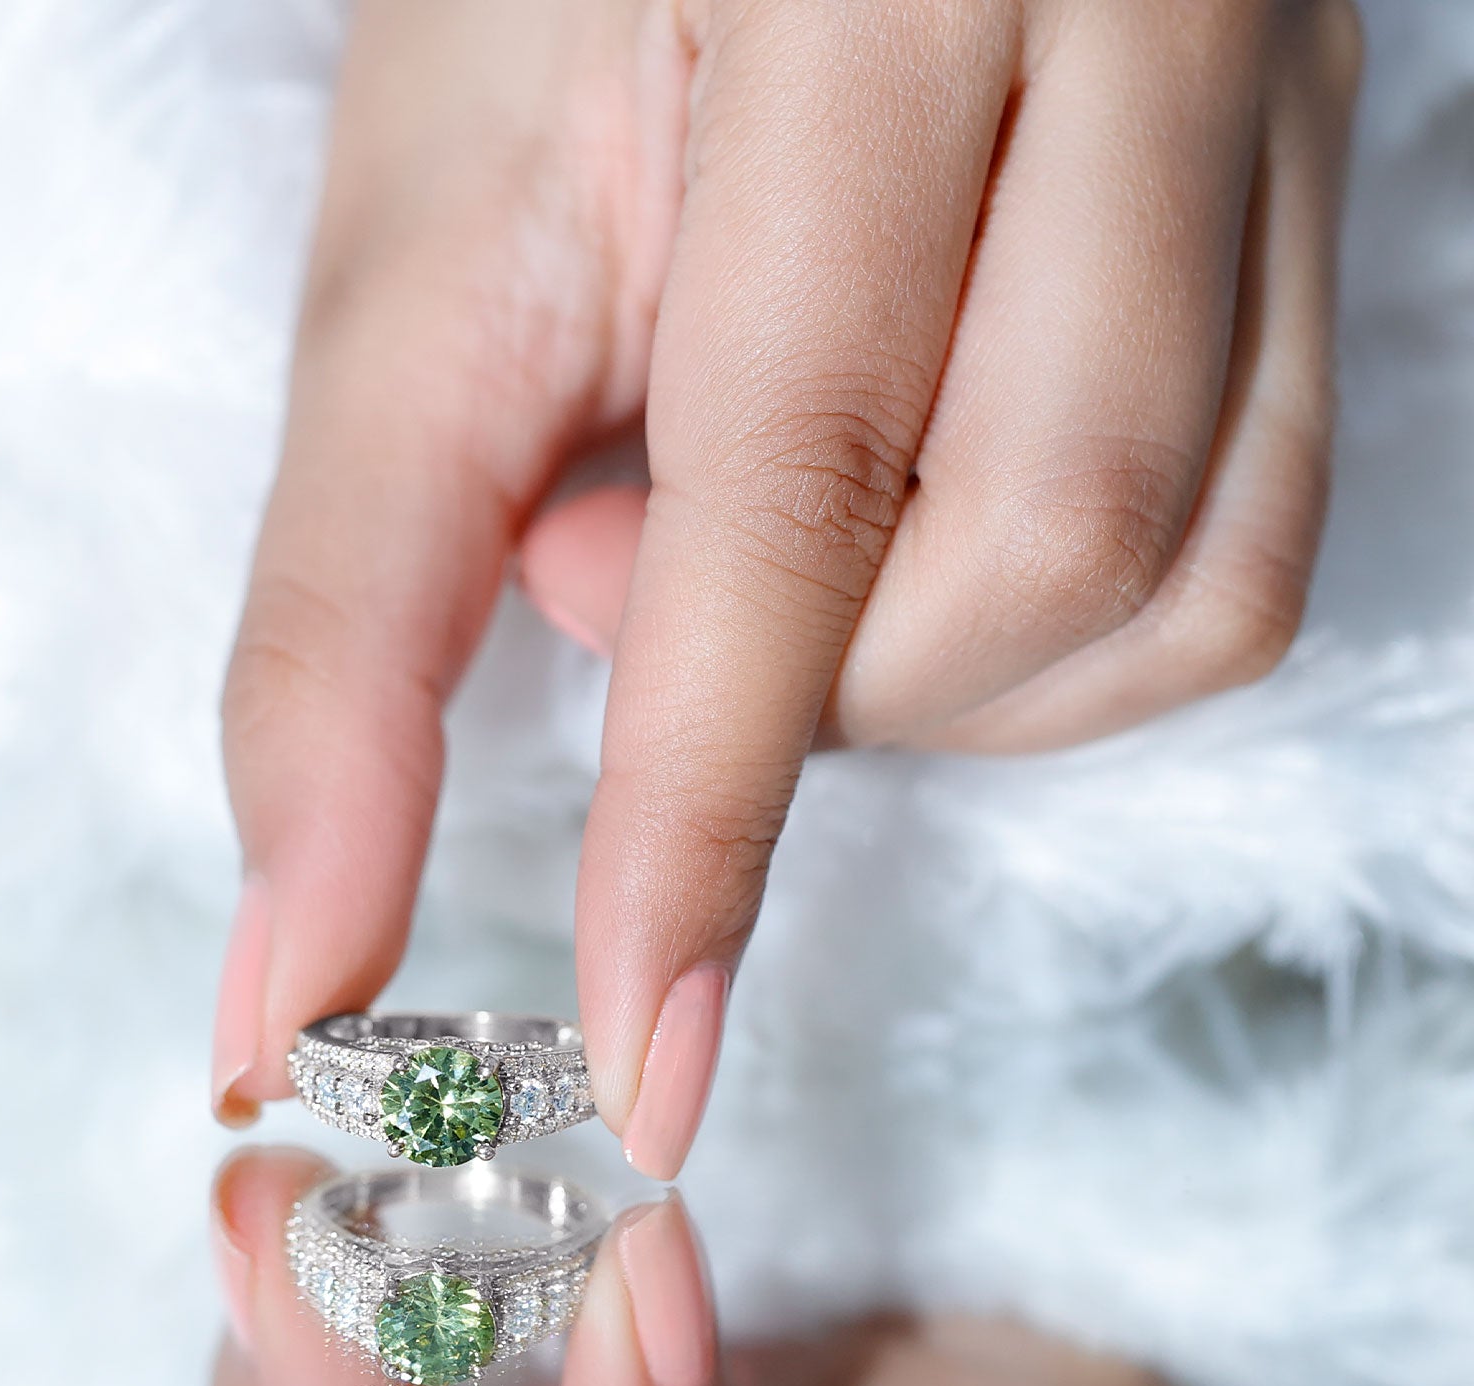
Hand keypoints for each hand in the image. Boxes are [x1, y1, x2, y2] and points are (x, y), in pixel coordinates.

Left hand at [212, 0, 1362, 1175]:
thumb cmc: (542, 11)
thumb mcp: (416, 278)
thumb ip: (346, 627)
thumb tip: (294, 975)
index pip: (798, 478)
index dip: (702, 815)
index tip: (638, 1065)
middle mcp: (1145, 7)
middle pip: (1047, 548)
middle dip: (809, 685)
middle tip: (620, 561)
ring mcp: (1267, 103)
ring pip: (1182, 581)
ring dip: (932, 675)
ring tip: (759, 525)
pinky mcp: (1306, 199)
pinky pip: (1241, 545)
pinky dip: (1044, 640)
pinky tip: (903, 530)